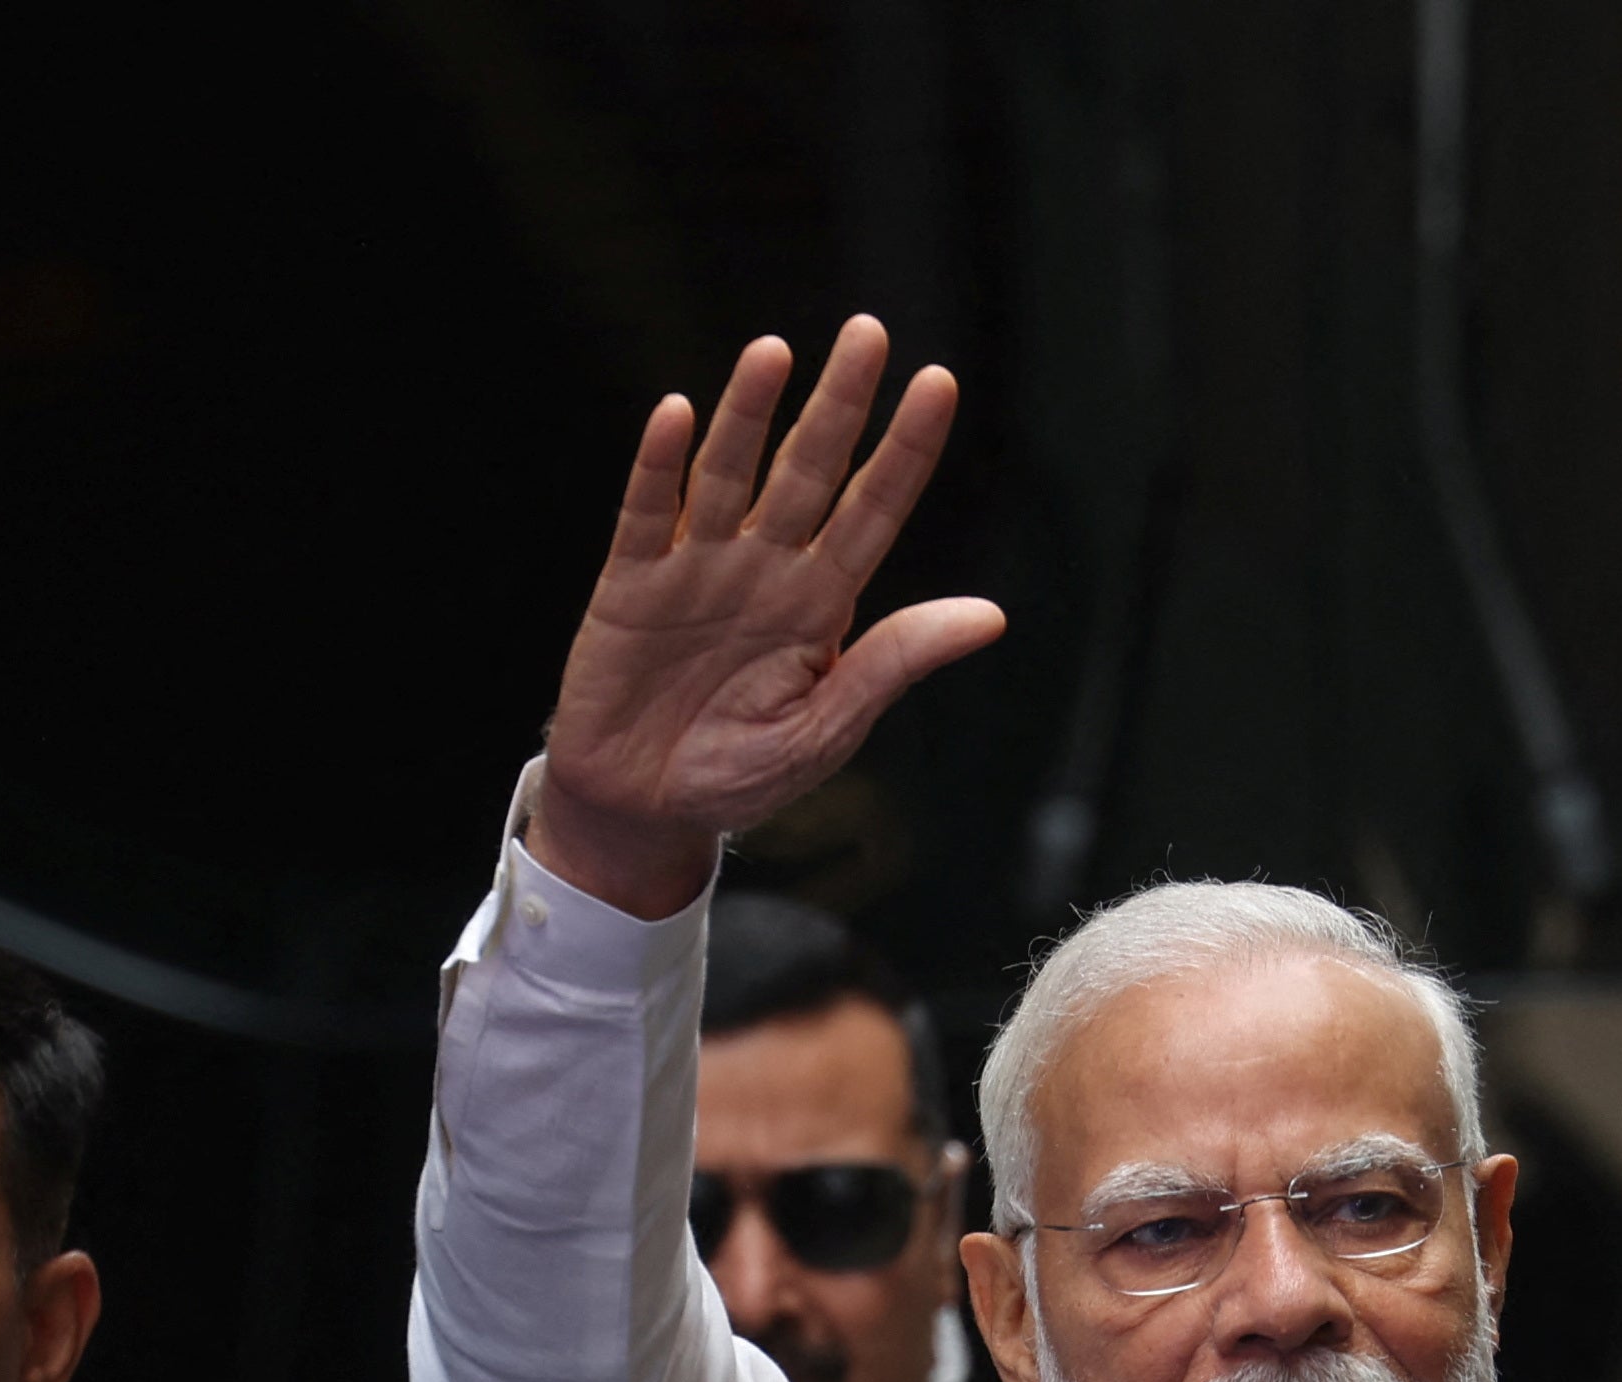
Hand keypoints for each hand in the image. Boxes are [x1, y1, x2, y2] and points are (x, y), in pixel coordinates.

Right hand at [531, 318, 1005, 917]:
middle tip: (868, 331)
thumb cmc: (740, 773)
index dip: (905, 449)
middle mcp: (765, 569)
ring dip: (750, 415)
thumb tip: (990, 616)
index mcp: (822, 604)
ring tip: (774, 352)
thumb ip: (893, 664)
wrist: (644, 809)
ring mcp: (696, 568)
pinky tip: (679, 415)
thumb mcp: (827, 729)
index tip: (939, 382)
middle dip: (839, 404)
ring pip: (729, 476)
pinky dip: (659, 466)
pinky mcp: (631, 583)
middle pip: (809, 471)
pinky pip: (647, 513)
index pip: (874, 509)